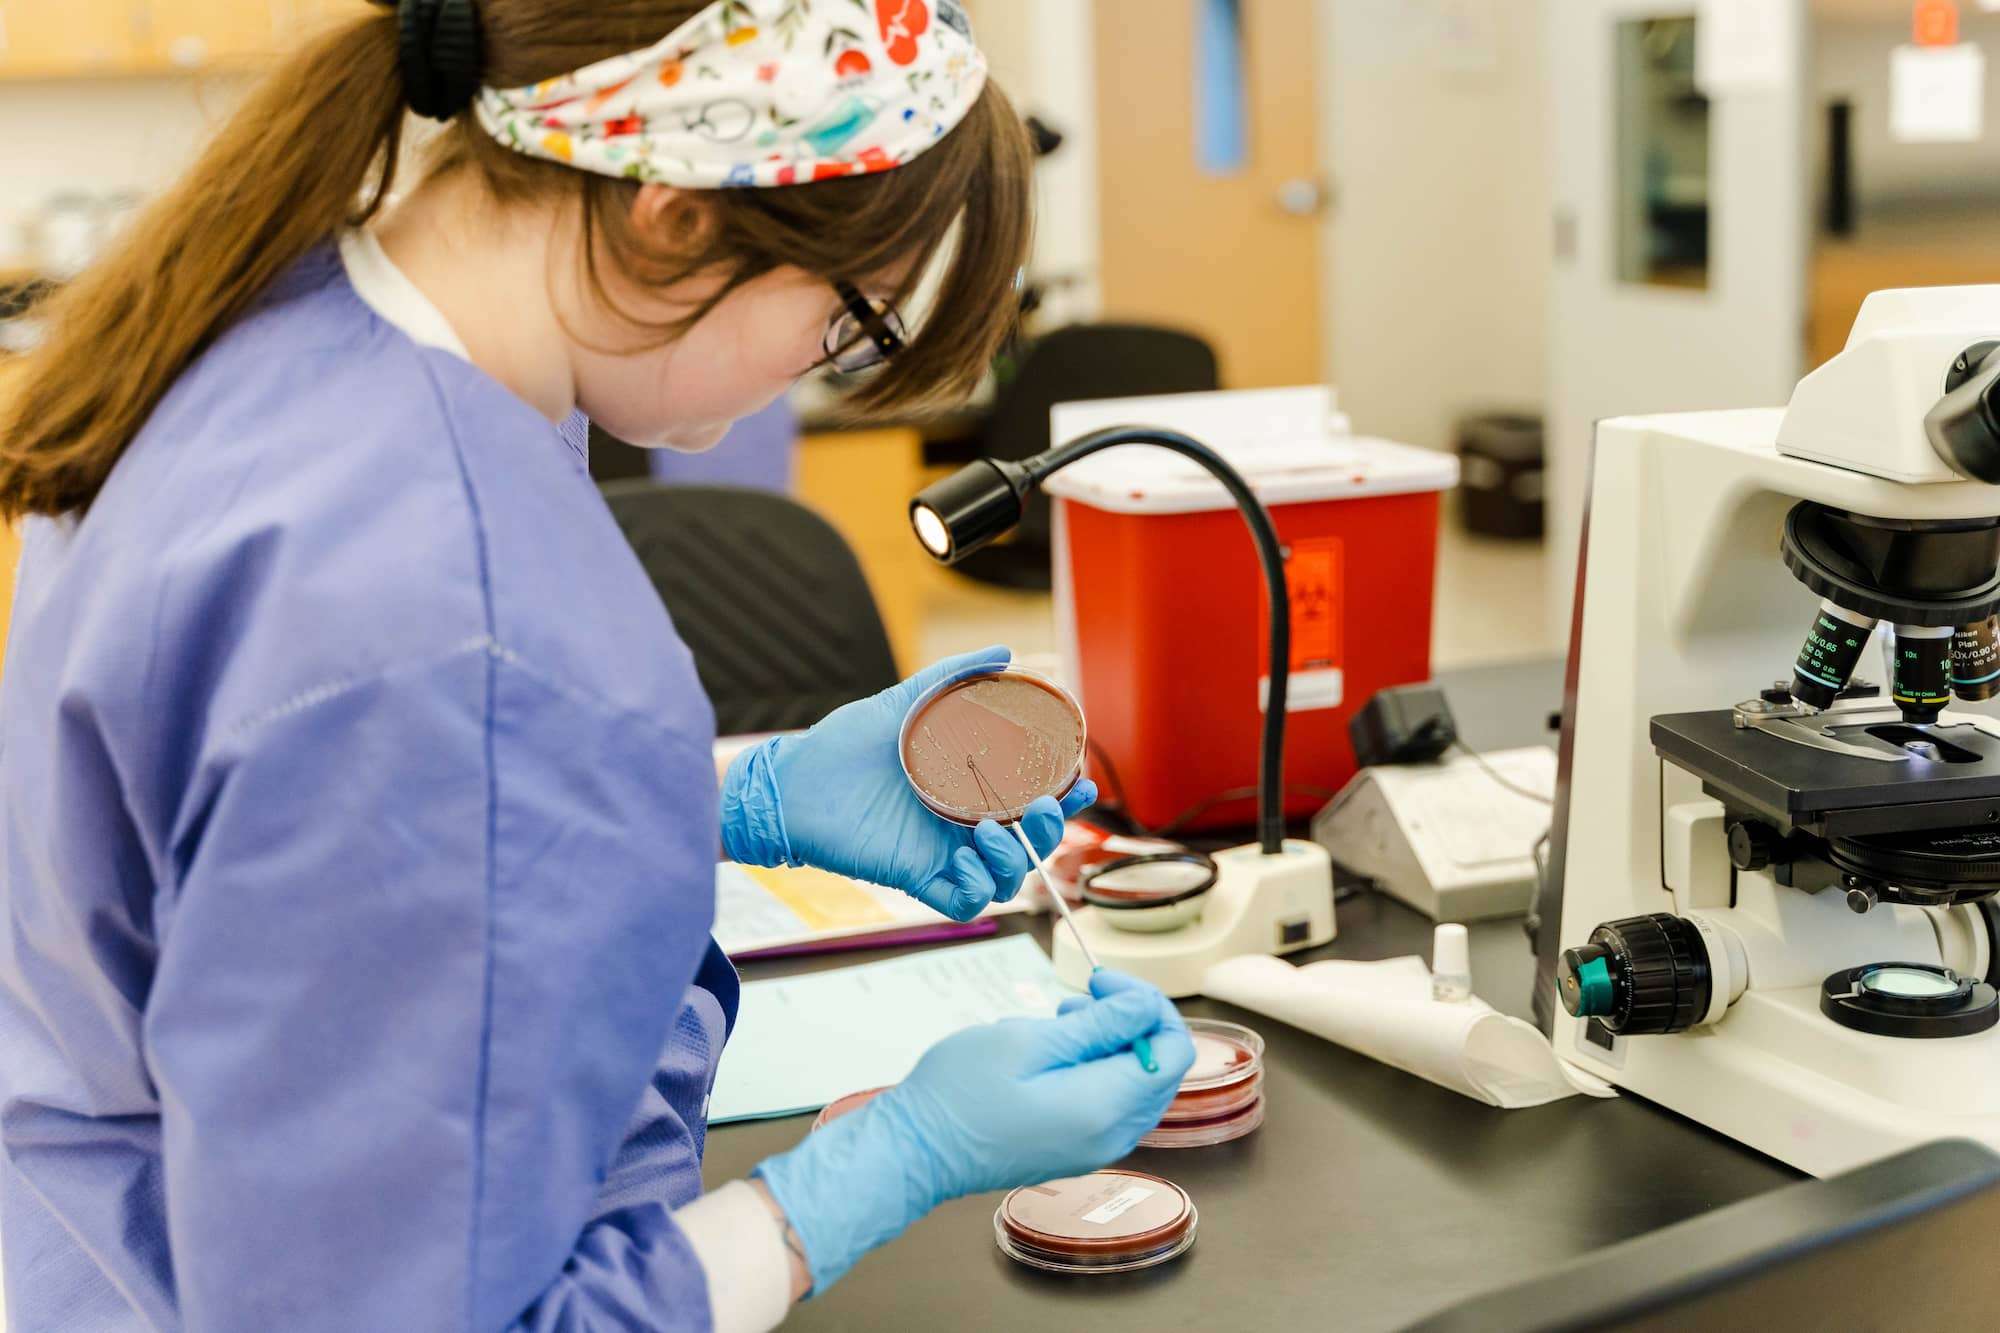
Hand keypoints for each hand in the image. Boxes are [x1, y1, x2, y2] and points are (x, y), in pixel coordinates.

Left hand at [721, 647, 1098, 920]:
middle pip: (1030, 843)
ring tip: (993, 830)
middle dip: (1052, 829)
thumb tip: (1003, 653)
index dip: (1064, 798)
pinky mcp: (917, 878)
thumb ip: (955, 677)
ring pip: (1007, 878)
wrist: (797, 778)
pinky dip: (980, 887)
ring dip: (1016, 858)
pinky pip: (965, 902)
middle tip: (1045, 803)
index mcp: (969, 789)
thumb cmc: (845, 743)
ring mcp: (942, 855)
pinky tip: (972, 857)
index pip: (1031, 801)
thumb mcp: (908, 702)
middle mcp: (962, 826)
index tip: (1081, 782)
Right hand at [752, 972, 1193, 1293]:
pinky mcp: (1074, 1150)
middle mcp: (1111, 1136)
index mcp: (1106, 1107)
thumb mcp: (1028, 1041)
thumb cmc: (960, 1091)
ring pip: (1137, 1084)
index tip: (1102, 983)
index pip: (1175, 1050)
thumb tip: (1147, 1007)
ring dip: (1111, 1042)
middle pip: (1161, 1068)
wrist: (915, 1151)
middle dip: (1132, 1021)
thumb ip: (1098, 1026)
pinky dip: (1095, 1068)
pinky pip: (1110, 1102)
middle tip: (1081, 996)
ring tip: (1060, 1019)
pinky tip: (1051, 1052)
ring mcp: (1094, 1149)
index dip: (1150, 1005)